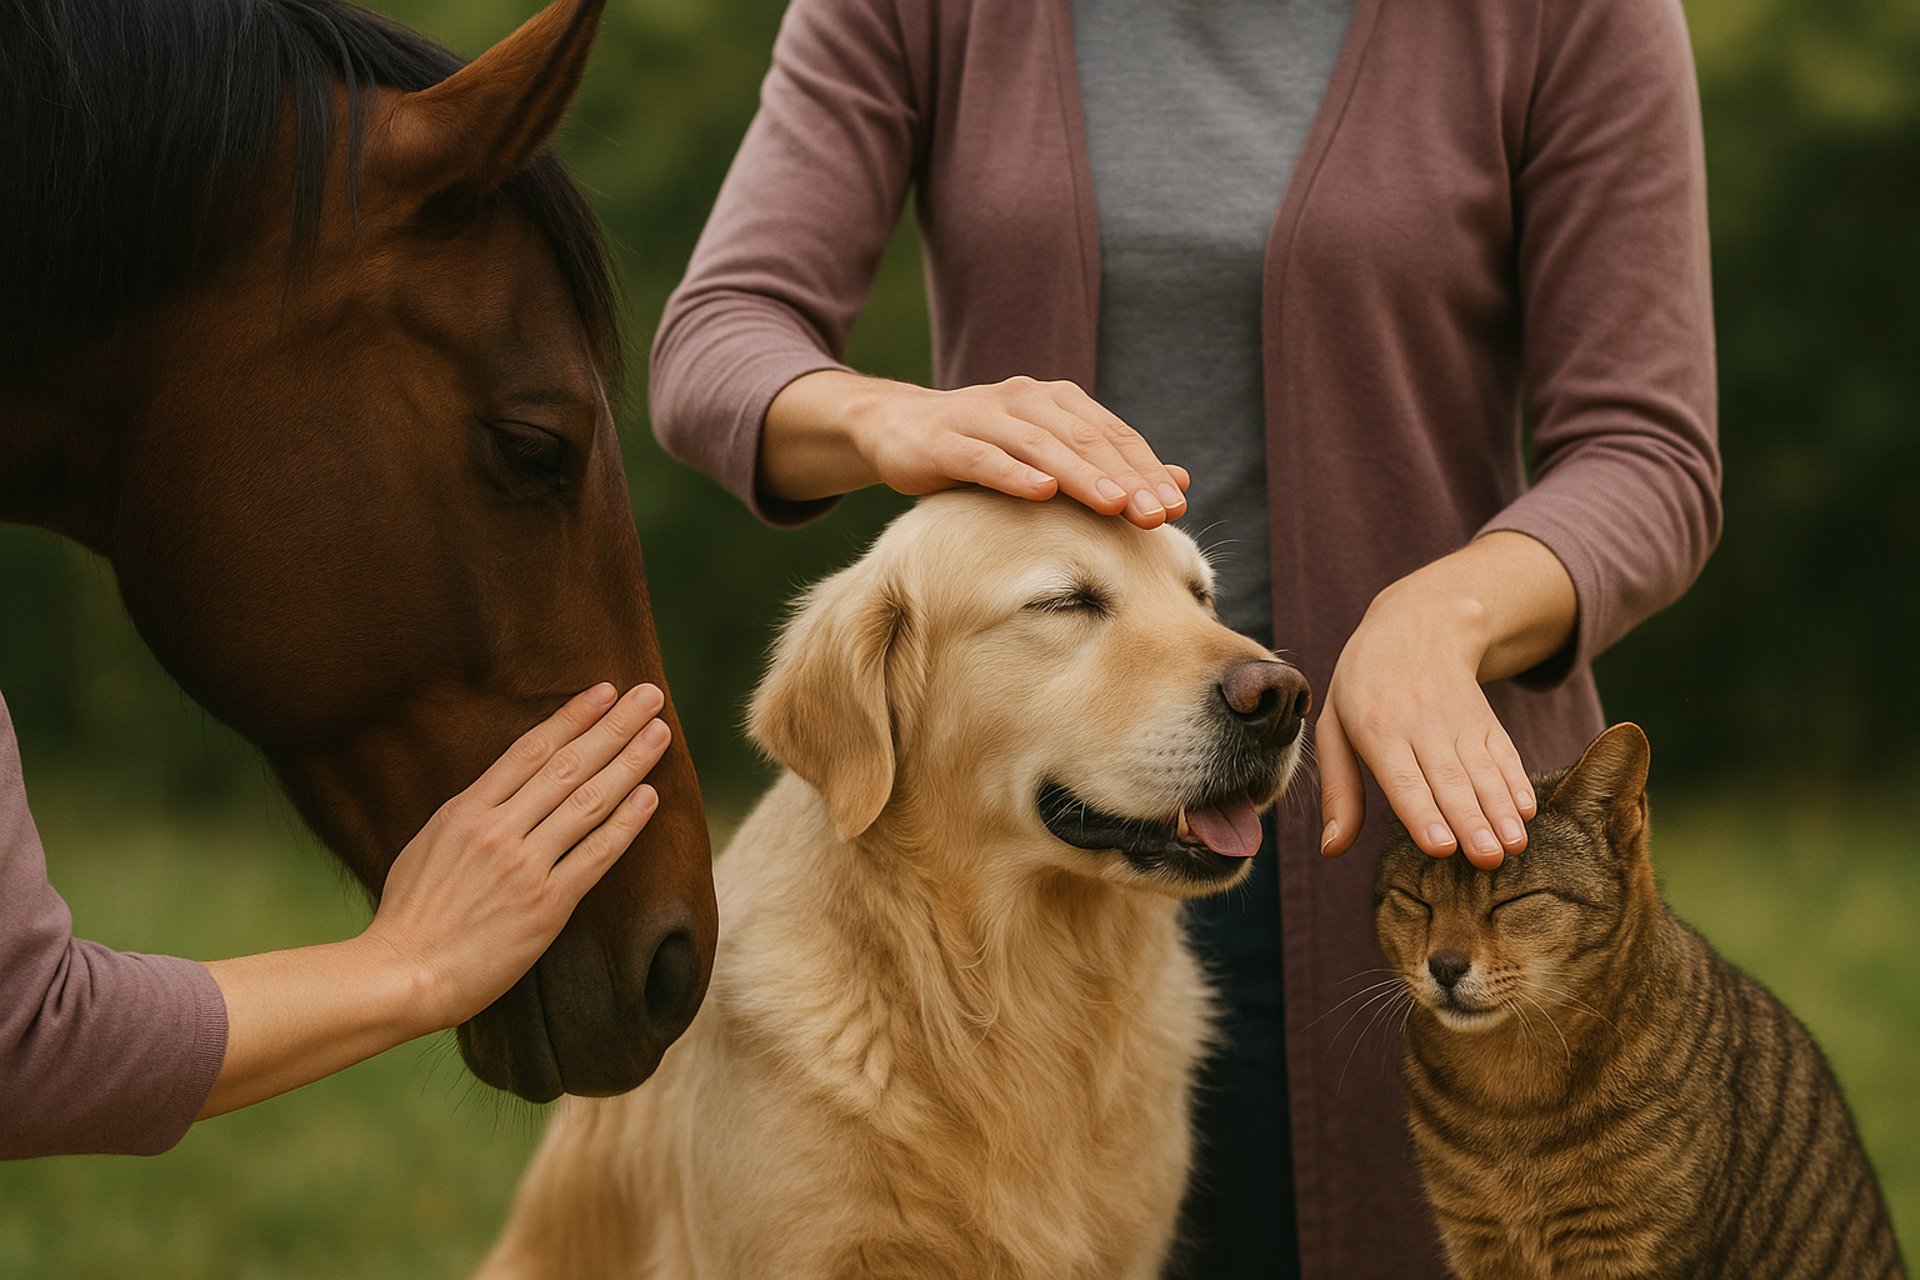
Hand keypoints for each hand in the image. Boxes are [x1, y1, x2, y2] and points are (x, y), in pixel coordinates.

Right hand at [362, 681, 670, 1029]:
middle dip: (613, 725)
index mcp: (466, 810)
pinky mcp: (547, 905)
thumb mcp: (429, 844)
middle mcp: (499, 830)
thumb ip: (469, 814)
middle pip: (569, 764)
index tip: (603, 691)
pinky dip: (626, 823)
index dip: (572, 716)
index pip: (530, 749)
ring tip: (660, 734)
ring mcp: (525, 866)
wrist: (402, 974)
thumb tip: (502, 791)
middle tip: (648, 695)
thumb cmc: (410, 915)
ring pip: (589, 801)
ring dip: (630, 763)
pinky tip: (649, 796)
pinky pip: (596, 855)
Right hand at [763, 370, 1190, 528]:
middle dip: (1124, 477)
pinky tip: (1040, 493)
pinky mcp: (943, 439)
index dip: (1146, 468)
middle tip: (1157, 513)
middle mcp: (1026, 400)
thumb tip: (1180, 481)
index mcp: (1057, 401)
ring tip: (1114, 505)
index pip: (1112, 435)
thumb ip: (1108, 466)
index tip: (1177, 505)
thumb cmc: (982, 450)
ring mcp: (983, 415)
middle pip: (1084, 439)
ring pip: (1041, 446)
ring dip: (1080, 475)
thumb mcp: (1048, 456)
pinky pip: (983, 457)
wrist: (895, 429)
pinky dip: (1013, 473)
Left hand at [1316, 533, 1576, 868]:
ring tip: (1514, 846)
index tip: (1441, 846)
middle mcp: (1421, 725)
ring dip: (1500, 810)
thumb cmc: (1363, 687)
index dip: (1422, 812)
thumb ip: (1338, 790)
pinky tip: (1527, 812)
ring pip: (1482, 770)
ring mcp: (1459, 721)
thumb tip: (1331, 848)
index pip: (1402, 779)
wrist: (1418, 623)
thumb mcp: (1335, 728)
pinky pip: (1504, 753)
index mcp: (1377, 730)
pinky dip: (1517, 782)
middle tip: (1488, 859)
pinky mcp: (1486, 720)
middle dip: (1471, 822)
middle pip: (1449, 780)